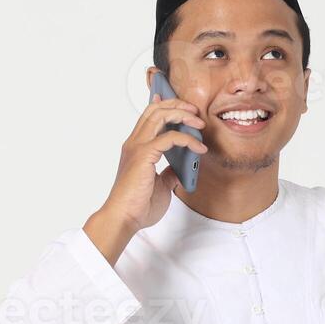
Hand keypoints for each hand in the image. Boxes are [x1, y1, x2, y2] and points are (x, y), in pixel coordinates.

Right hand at [83, 92, 207, 265]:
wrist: (124, 219)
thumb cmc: (138, 206)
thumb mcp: (161, 186)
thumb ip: (169, 173)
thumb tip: (181, 167)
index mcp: (135, 148)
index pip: (148, 116)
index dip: (164, 105)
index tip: (181, 105)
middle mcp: (134, 143)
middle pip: (155, 109)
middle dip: (177, 105)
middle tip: (195, 111)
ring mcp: (137, 147)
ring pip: (160, 115)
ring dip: (182, 114)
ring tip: (198, 122)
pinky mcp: (144, 155)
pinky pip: (170, 137)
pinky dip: (187, 139)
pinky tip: (199, 148)